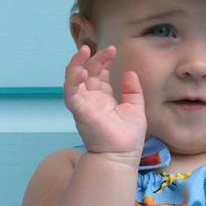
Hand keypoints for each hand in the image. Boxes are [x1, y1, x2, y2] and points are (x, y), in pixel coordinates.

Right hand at [63, 44, 145, 162]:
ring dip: (77, 64)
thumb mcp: (135, 108)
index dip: (103, 60)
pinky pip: (70, 93)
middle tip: (106, 50)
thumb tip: (130, 73)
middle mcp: (90, 99)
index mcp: (103, 97)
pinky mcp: (79, 111)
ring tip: (85, 51)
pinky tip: (81, 70)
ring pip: (73, 79)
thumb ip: (132, 91)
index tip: (112, 50)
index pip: (99, 73)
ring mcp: (83, 104)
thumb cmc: (128, 137)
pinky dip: (73, 80)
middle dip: (94, 59)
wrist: (122, 155)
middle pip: (87, 72)